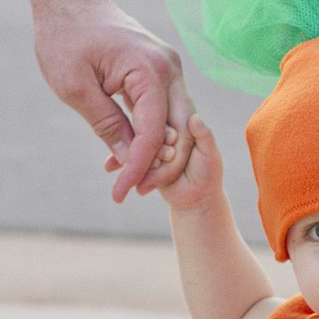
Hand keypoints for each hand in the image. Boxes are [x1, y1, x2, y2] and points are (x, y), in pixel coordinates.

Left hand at [33, 0, 195, 202]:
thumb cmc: (64, 36)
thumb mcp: (76, 87)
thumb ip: (106, 124)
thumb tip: (128, 159)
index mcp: (150, 70)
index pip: (154, 133)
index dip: (139, 167)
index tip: (122, 193)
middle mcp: (169, 69)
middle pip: (180, 132)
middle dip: (160, 167)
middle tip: (133, 191)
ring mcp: (167, 69)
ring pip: (176, 124)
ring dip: (157, 154)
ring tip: (130, 179)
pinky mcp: (158, 72)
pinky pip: (162, 111)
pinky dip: (149, 135)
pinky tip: (126, 154)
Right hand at [108, 113, 224, 210]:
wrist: (196, 199)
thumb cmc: (209, 176)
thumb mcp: (210, 156)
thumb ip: (205, 137)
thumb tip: (195, 118)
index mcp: (180, 123)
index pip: (165, 120)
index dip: (160, 131)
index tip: (161, 139)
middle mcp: (163, 129)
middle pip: (145, 129)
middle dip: (136, 139)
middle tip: (130, 148)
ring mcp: (150, 143)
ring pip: (133, 142)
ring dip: (123, 152)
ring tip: (113, 163)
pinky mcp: (141, 156)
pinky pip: (126, 156)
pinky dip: (117, 162)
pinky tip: (108, 168)